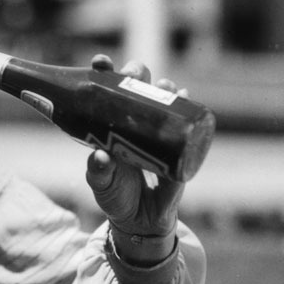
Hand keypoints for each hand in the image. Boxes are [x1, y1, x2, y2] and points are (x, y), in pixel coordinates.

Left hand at [85, 55, 184, 264]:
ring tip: (163, 83)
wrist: (141, 221)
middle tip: (132, 73)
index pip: (103, 92)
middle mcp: (131, 122)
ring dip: (162, 87)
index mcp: (107, 124)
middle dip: (134, 73)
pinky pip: (182, 122)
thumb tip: (101, 156)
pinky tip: (184, 93)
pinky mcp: (176, 147)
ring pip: (160, 100)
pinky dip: (185, 107)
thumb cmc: (115, 195)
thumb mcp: (101, 184)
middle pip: (133, 88)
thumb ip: (98, 171)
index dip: (103, 73)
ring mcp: (155, 132)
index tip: (101, 62)